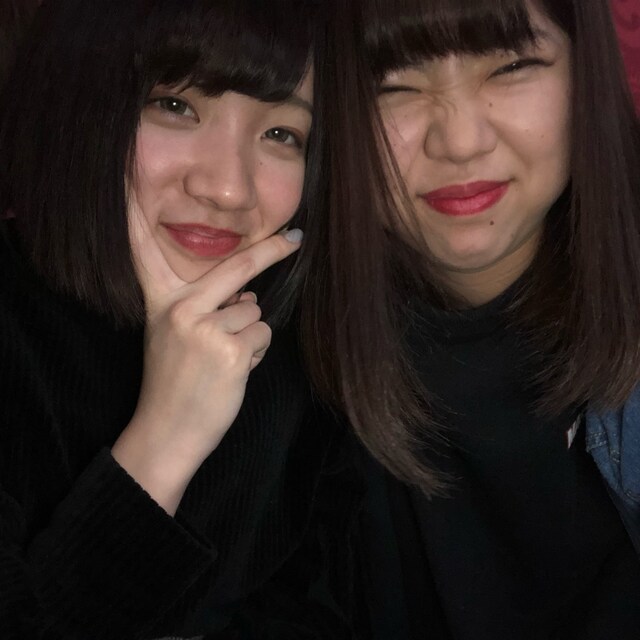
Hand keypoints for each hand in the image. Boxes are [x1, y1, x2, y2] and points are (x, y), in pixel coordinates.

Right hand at [112, 207, 301, 513]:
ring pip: (255, 313)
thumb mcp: (178, 338)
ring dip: (251, 337)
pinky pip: (263, 336)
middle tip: (295, 237)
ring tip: (224, 362)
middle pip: (235, 267)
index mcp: (162, 303)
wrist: (167, 433)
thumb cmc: (175, 385)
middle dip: (271, 251)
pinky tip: (233, 372)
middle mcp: (181, 310)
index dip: (137, 215)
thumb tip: (250, 295)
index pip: (145, 253)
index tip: (132, 172)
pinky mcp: (231, 351)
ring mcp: (206, 329)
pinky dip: (256, 354)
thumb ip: (208, 310)